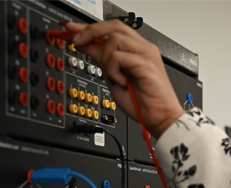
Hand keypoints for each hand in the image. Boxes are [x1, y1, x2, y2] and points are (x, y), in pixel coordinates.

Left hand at [63, 21, 184, 137]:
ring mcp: (146, 54)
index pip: (112, 30)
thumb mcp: (114, 78)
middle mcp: (143, 48)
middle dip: (90, 31)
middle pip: (114, 26)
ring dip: (106, 58)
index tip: (71, 30)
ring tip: (114, 76)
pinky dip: (113, 70)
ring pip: (114, 39)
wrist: (159, 118)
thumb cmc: (143, 103)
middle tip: (77, 42)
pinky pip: (118, 57)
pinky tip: (122, 82)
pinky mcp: (146, 63)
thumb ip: (102, 60)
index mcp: (137, 50)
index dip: (89, 28)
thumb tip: (85, 46)